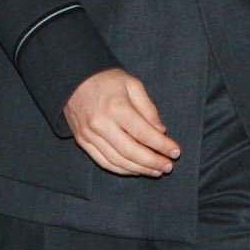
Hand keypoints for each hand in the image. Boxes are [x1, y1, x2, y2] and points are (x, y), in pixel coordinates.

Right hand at [64, 68, 180, 176]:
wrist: (73, 78)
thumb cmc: (107, 79)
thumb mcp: (133, 85)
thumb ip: (148, 109)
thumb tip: (161, 131)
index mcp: (116, 107)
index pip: (144, 133)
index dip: (162, 145)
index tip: (176, 152)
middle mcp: (101, 124)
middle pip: (131, 151)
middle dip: (153, 162)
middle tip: (168, 167)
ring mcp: (89, 135)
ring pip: (118, 161)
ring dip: (139, 169)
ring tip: (156, 171)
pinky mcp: (82, 141)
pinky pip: (103, 162)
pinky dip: (121, 169)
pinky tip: (136, 170)